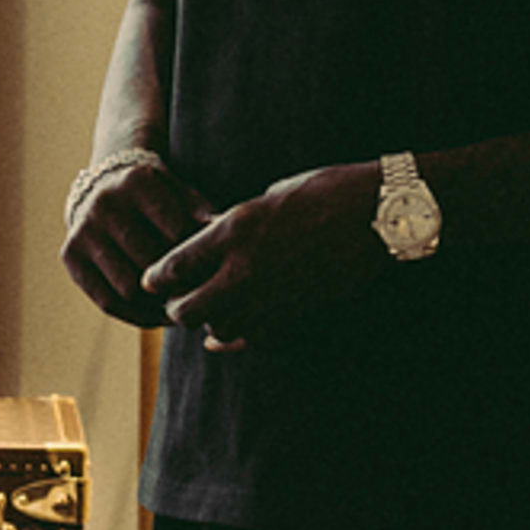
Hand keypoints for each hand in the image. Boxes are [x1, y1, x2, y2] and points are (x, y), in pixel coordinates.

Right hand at [62, 153, 213, 326]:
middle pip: (150, 263)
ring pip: (128, 288)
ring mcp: (83, 229)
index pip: (176, 232)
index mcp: (138, 181)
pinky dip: (135, 316)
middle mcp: (105, 203)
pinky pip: (106, 301)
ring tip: (182, 310)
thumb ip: (202, 214)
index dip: (198, 259)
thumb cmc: (157, 197)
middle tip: (200, 301)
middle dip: (177, 286)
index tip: (214, 276)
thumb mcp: (181, 194)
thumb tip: (225, 237)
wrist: (104, 186)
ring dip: (157, 307)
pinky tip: (157, 317)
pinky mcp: (69, 254)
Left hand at [142, 161, 390, 348]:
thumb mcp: (268, 196)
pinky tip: (220, 336)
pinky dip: (229, 339)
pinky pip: (249, 338)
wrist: (376, 215)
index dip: (156, 277)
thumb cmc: (325, 191)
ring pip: (215, 329)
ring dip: (206, 322)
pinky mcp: (293, 312)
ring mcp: (269, 296)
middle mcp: (245, 268)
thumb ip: (236, 224)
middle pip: (186, 309)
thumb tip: (214, 240)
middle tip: (174, 300)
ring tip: (205, 311)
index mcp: (233, 230)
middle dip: (175, 307)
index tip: (153, 278)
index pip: (174, 266)